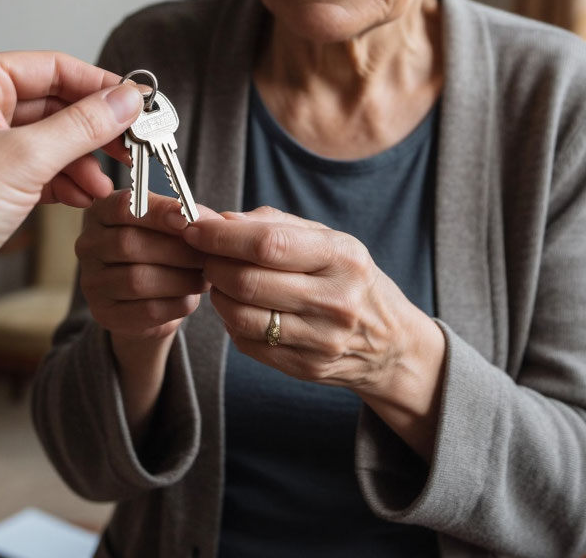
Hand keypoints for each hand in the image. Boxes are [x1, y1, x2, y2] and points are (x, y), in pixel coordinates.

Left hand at [0, 51, 144, 316]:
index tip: (142, 104)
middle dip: (96, 128)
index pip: (53, 68)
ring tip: (112, 180)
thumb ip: (83, 126)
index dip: (101, 87)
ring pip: (49, 140)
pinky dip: (64, 181)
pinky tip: (87, 196)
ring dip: (83, 160)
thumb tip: (128, 100)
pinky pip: (37, 170)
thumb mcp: (24, 159)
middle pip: (54, 104)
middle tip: (135, 144)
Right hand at [77, 189, 208, 344]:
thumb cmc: (163, 247)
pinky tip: (190, 297)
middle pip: (128, 243)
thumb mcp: (172, 224)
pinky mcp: (105, 314)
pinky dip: (176, 303)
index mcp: (101, 212)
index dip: (157, 211)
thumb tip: (204, 220)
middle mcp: (88, 245)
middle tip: (207, 255)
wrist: (150, 296)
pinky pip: (145, 310)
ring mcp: (91, 282)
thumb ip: (187, 216)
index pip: (123, 206)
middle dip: (176, 250)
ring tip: (203, 277)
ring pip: (137, 280)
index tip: (186, 219)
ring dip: (180, 278)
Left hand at [183, 206, 444, 457]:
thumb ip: (271, 224)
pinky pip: (248, 343)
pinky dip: (231, 322)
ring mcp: (322, 340)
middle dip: (212, 264)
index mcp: (342, 257)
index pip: (268, 244)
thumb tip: (216, 218)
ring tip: (220, 281)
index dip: (221, 236)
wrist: (391, 343)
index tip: (194, 227)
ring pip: (242, 316)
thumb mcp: (326, 239)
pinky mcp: (307, 368)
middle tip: (203, 255)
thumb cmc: (347, 276)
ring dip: (218, 294)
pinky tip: (239, 306)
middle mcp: (336, 300)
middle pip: (248, 281)